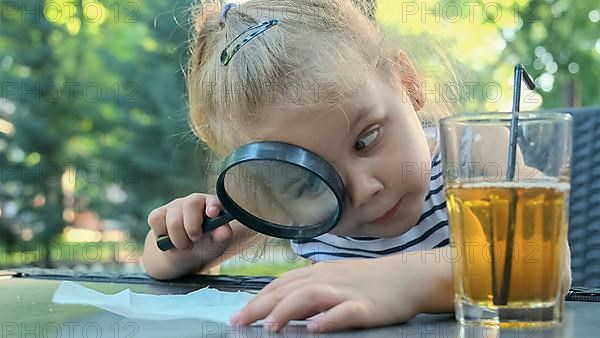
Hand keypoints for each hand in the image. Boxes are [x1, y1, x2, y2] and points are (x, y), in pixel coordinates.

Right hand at [147, 193, 231, 260]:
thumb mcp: (217, 244)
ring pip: (173, 220)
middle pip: (191, 204)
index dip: (212, 206)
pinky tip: (170, 237)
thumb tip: (224, 232)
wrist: (183, 254)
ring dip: (179, 239)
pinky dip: (163, 235)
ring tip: (185, 244)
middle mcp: (194, 201)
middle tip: (195, 239)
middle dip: (192, 227)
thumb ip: (222, 237)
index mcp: (212, 205)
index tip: (212, 214)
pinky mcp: (158, 213)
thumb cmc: (205, 245)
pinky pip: (156, 221)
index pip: (213, 200)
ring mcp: (175, 206)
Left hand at [230, 256, 422, 332]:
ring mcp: (346, 291)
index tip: (238, 315)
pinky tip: (315, 328)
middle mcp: (327, 278)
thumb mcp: (334, 278)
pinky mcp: (365, 306)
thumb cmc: (368, 280)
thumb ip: (309, 289)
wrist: (406, 276)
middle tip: (239, 322)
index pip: (280, 284)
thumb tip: (281, 304)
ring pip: (310, 296)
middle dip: (260, 306)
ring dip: (287, 310)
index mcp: (318, 272)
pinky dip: (329, 319)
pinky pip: (345, 312)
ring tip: (270, 326)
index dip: (257, 299)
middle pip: (288, 290)